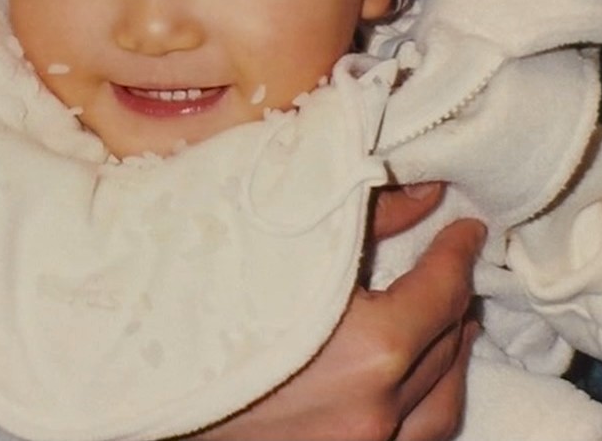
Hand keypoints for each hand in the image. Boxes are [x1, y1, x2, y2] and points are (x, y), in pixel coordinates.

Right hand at [200, 184, 484, 440]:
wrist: (135, 387)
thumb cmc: (198, 305)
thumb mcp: (284, 244)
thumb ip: (369, 216)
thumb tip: (427, 192)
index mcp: (373, 348)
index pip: (444, 289)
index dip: (458, 253)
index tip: (466, 231)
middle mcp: (374, 409)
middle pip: (446, 344)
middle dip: (453, 299)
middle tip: (451, 267)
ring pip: (440, 404)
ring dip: (450, 359)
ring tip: (451, 326)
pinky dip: (425, 405)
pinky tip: (416, 384)